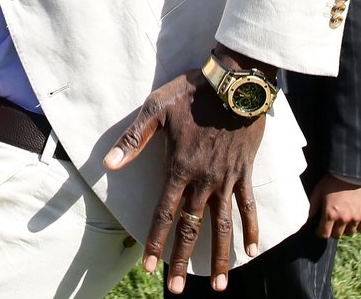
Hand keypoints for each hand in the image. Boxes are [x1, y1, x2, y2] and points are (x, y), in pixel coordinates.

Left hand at [104, 52, 269, 293]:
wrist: (233, 83)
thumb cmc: (191, 92)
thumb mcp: (156, 109)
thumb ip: (134, 139)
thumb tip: (108, 164)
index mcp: (180, 167)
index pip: (164, 213)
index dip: (156, 241)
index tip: (149, 267)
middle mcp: (203, 179)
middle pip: (192, 227)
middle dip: (182, 260)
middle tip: (177, 289)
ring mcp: (226, 178)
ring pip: (222, 225)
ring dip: (219, 257)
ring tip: (219, 286)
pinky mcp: (244, 171)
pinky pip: (249, 206)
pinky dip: (251, 229)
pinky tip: (252, 252)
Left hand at [309, 175, 360, 238]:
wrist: (351, 172)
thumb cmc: (332, 180)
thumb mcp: (318, 190)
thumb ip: (312, 206)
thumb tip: (308, 218)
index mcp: (330, 214)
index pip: (324, 234)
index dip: (320, 232)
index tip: (319, 229)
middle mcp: (343, 219)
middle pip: (336, 235)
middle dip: (332, 231)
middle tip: (330, 224)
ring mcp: (355, 218)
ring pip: (349, 233)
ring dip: (344, 229)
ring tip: (342, 220)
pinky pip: (360, 228)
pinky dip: (356, 226)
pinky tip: (352, 218)